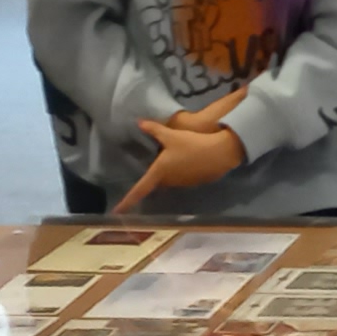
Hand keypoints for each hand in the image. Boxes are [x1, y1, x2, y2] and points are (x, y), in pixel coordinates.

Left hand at [121, 99, 250, 210]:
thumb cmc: (191, 145)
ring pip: (169, 180)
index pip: (139, 189)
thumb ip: (154, 130)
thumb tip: (139, 122)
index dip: (127, 201)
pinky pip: (181, 178)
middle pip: (156, 182)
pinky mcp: (194, 182)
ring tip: (173, 159)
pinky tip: (187, 160)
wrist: (220, 153)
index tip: (116, 212)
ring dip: (168, 173)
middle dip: (152, 178)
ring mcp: (182, 183)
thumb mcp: (171, 135)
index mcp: (159, 172)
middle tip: (151, 167)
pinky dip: (180, 171)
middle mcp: (169, 181)